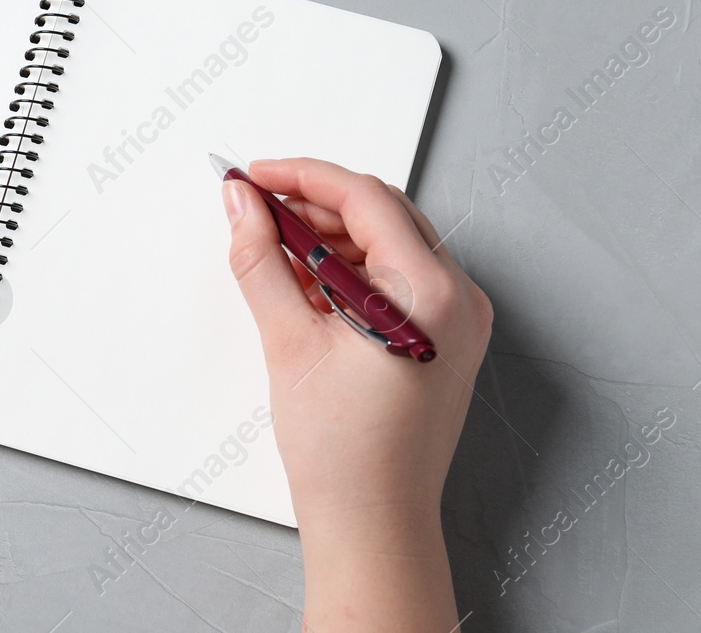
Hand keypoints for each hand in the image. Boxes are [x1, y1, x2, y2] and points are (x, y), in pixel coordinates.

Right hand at [221, 157, 491, 629]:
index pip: (365, 198)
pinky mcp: (446, 338)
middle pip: (382, 213)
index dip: (303, 176)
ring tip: (274, 246)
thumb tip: (241, 204)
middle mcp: (458, 298)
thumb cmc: (344, 453)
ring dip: (331, 235)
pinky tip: (306, 280)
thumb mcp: (289, 341)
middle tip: (256, 205)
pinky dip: (352, 269)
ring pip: (390, 243)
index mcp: (431, 292)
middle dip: (315, 202)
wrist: (374, 524)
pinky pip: (398, 277)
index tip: (255, 175)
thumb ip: (262, 258)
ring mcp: (458, 319)